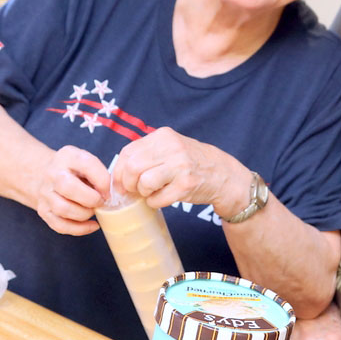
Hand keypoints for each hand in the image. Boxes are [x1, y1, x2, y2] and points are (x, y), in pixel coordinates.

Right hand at [33, 145, 108, 234]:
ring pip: (63, 209)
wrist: (43, 174)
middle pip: (68, 187)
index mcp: (67, 156)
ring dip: (85, 214)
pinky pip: (60, 225)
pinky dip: (80, 229)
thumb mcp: (86, 162)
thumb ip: (99, 174)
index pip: (87, 164)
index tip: (110, 191)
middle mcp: (52, 173)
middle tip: (101, 202)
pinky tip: (92, 225)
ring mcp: (45, 193)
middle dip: (91, 199)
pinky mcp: (43, 211)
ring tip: (93, 210)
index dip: (103, 180)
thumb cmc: (74, 170)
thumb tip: (110, 195)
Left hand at [112, 127, 247, 217]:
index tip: (120, 183)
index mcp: (163, 136)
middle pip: (133, 167)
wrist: (222, 174)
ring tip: (151, 193)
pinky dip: (155, 203)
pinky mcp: (187, 184)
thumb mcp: (170, 148)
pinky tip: (162, 198)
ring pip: (144, 182)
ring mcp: (180, 166)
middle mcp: (172, 147)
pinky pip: (158, 199)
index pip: (128, 152)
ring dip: (143, 193)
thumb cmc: (190, 163)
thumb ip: (147, 154)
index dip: (119, 171)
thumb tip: (118, 174)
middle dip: (129, 184)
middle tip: (135, 191)